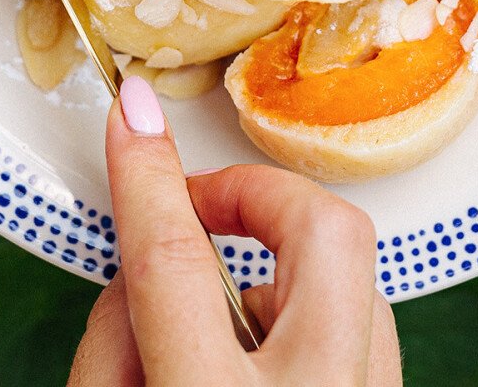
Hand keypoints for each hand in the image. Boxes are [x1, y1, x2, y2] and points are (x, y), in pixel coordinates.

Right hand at [67, 75, 402, 385]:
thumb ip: (110, 344)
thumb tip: (134, 268)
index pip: (175, 263)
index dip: (148, 176)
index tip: (134, 115)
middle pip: (322, 231)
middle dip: (257, 192)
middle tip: (196, 208)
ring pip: (358, 279)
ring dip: (282, 272)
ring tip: (217, 323)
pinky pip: (367, 332)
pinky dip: (314, 323)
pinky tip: (263, 363)